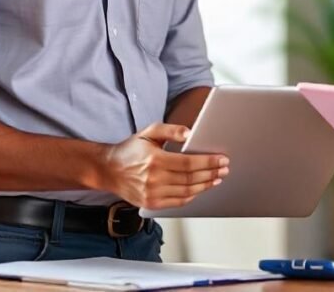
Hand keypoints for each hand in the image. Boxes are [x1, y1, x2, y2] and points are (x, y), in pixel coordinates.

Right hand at [99, 122, 228, 209]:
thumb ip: (170, 130)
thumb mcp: (148, 132)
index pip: (189, 163)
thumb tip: (190, 133)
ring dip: (205, 186)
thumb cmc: (130, 149)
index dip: (208, 162)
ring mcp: (152, 194)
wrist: (108, 170)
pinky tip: (200, 188)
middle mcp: (153, 180)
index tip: (222, 160)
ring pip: (187, 192)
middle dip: (211, 174)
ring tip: (216, 178)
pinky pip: (177, 203)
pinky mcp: (150, 204)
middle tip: (224, 169)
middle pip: (191, 179)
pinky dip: (192, 196)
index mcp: (155, 160)